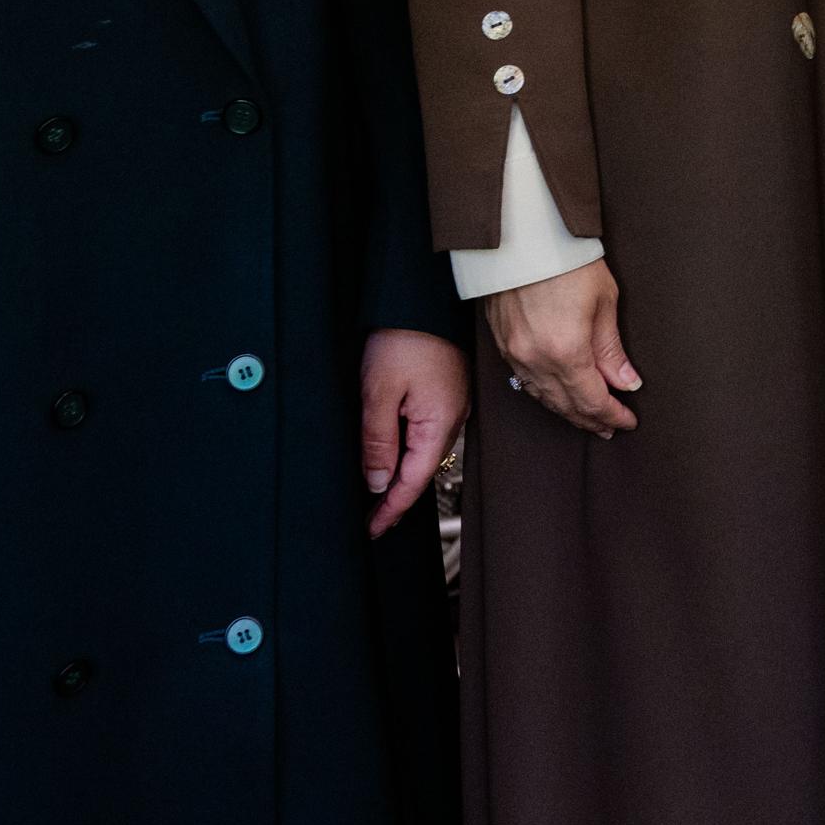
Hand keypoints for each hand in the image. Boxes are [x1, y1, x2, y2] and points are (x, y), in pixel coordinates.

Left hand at [360, 328, 470, 534]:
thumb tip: (378, 482)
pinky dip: (409, 451)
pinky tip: (393, 455)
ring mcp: (453, 404)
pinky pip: (427, 432)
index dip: (391, 509)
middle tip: (372, 521)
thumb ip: (378, 442)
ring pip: (425, 452)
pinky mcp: (447, 392)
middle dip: (396, 497)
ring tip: (377, 495)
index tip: (371, 529)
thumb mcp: (379, 392)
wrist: (421, 294)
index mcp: (440, 423)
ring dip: (402, 474)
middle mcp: (454, 418)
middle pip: (423, 470)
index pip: (414, 481)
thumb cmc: (403, 337)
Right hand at [488, 256, 641, 434]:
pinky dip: (545, 394)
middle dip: (590, 420)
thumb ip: (611, 349)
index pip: (592, 400)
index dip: (612, 415)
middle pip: (566, 405)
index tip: (628, 422)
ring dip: (567, 411)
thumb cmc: (568, 261)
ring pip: (543, 398)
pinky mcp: (502, 344)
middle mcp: (536, 360)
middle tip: (610, 428)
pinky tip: (557, 395)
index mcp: (566, 351)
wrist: (522, 236)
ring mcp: (515, 354)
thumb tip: (626, 383)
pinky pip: (525, 382)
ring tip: (587, 418)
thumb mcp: (604, 300)